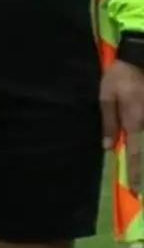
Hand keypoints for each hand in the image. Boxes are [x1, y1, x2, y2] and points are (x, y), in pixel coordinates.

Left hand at [101, 59, 143, 194]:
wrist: (139, 57)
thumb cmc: (119, 77)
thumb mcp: (106, 99)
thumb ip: (109, 123)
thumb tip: (110, 147)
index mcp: (134, 123)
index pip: (134, 154)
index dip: (133, 172)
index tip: (134, 190)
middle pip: (142, 149)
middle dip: (138, 167)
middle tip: (135, 187)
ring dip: (139, 153)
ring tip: (134, 172)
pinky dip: (139, 135)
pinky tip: (133, 140)